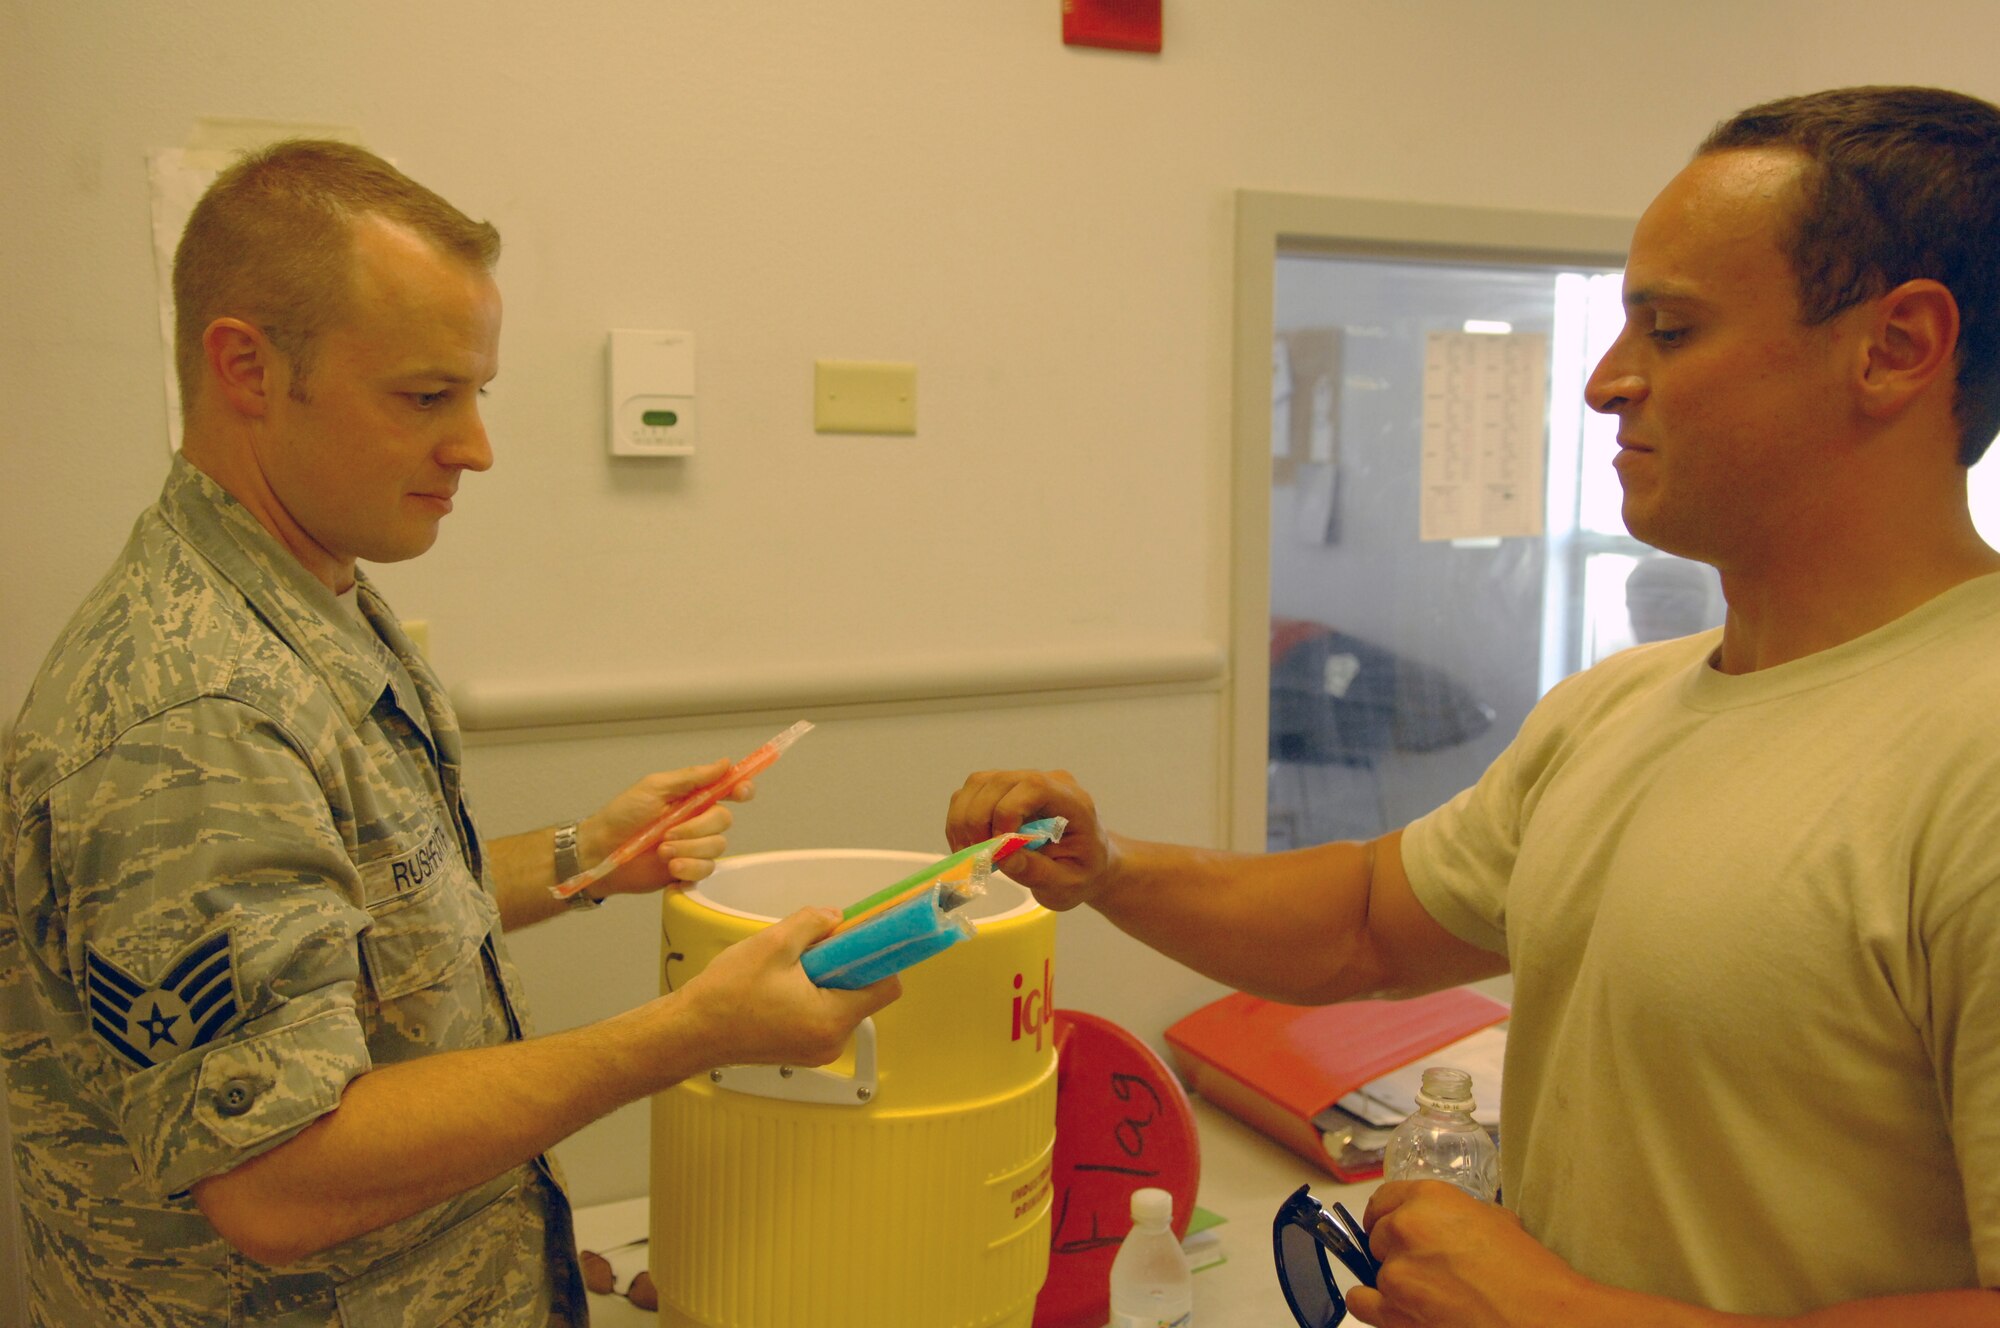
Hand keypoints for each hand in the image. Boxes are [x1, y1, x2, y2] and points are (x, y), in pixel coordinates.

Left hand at [578, 760, 750, 897]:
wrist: (601, 852)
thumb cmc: (621, 816)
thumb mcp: (654, 788)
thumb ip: (692, 777)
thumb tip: (724, 763)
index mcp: (692, 797)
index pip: (727, 789)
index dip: (741, 789)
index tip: (740, 792)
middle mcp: (697, 820)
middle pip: (724, 820)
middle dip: (697, 828)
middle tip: (668, 832)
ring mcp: (694, 846)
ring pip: (716, 847)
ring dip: (688, 849)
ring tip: (662, 851)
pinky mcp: (689, 869)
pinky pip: (706, 869)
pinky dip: (689, 867)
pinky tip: (670, 865)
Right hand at [675, 908, 900, 1068]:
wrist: (689, 1032)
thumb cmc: (724, 998)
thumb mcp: (773, 943)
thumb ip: (813, 923)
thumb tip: (836, 918)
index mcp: (831, 1018)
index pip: (886, 986)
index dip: (878, 957)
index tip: (866, 939)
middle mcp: (831, 1041)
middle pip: (863, 993)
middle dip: (845, 965)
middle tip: (815, 950)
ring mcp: (817, 1049)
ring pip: (841, 1003)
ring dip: (825, 980)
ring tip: (789, 970)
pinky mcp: (801, 1050)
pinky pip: (822, 1016)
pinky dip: (812, 996)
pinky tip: (782, 986)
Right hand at [945, 769, 1115, 910]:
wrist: (1087, 862)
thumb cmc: (1082, 872)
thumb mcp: (1068, 885)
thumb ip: (1038, 871)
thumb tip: (1003, 855)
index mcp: (1072, 801)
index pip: (1034, 786)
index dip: (1008, 811)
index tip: (998, 846)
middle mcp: (1047, 782)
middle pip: (998, 782)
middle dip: (978, 821)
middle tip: (979, 857)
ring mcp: (1023, 782)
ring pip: (978, 784)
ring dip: (963, 820)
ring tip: (971, 853)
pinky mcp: (1003, 791)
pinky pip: (971, 793)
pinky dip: (960, 820)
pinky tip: (969, 845)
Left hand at [1347, 1182, 1599, 1327]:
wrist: (1544, 1320)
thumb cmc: (1530, 1275)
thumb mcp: (1495, 1221)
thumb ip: (1454, 1216)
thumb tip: (1438, 1225)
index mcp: (1430, 1198)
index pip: (1384, 1199)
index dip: (1389, 1216)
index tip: (1391, 1228)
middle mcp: (1405, 1227)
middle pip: (1379, 1236)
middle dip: (1398, 1252)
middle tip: (1428, 1270)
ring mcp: (1396, 1272)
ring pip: (1374, 1272)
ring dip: (1395, 1283)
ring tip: (1429, 1296)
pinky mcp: (1393, 1312)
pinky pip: (1362, 1303)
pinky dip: (1377, 1308)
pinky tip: (1400, 1311)